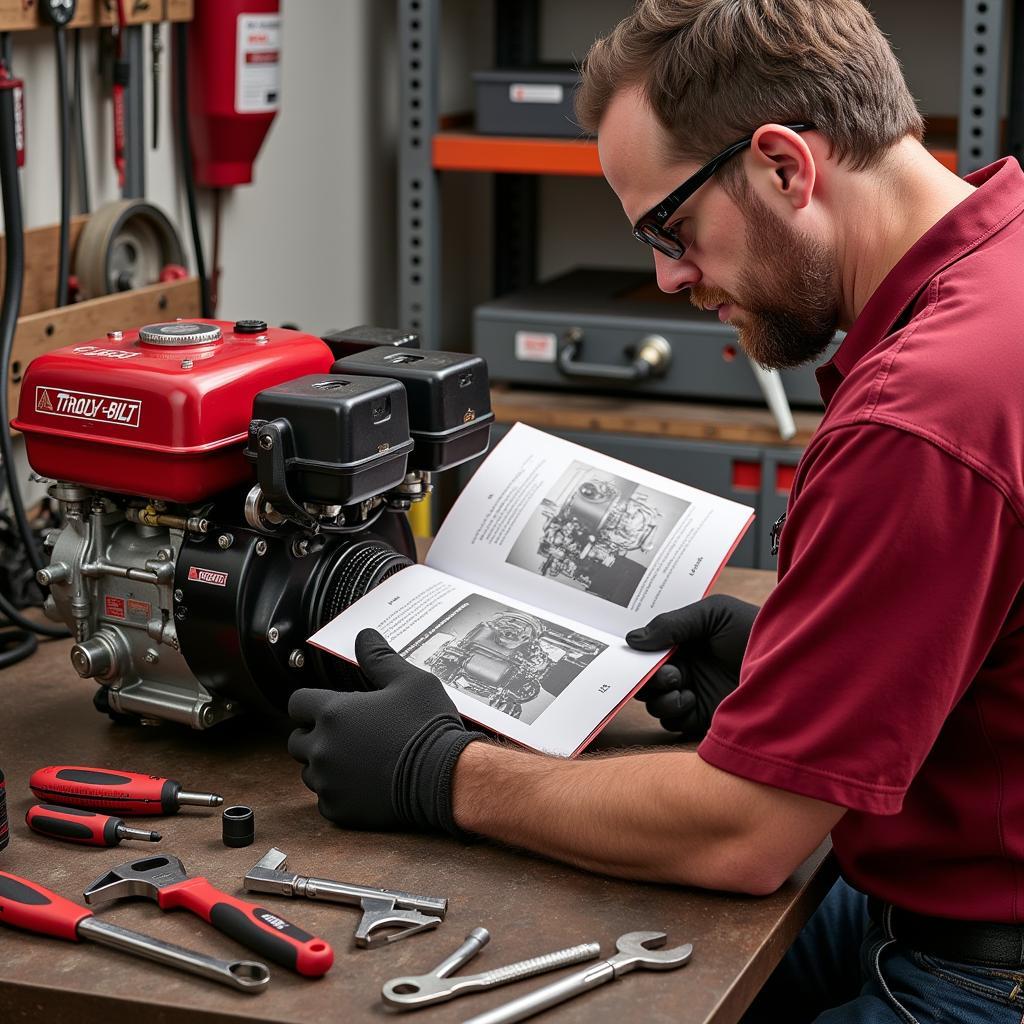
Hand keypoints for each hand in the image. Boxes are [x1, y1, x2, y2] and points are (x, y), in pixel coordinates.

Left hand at [287, 628, 483, 833]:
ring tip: (359, 759)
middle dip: (315, 736)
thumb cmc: (428, 728)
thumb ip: (379, 658)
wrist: (445, 778)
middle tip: (347, 735)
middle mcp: (323, 747)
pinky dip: (340, 793)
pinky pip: (326, 800)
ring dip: (326, 765)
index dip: (311, 704)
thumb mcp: (410, 681)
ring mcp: (328, 781)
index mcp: (334, 712)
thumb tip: (364, 636)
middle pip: (297, 740)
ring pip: (310, 771)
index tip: (328, 708)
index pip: (297, 703)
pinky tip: (365, 783)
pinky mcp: (338, 808)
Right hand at [625, 595, 757, 739]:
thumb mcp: (713, 614)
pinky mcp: (702, 716)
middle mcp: (686, 667)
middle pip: (647, 678)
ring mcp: (693, 692)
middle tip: (665, 671)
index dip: (638, 652)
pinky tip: (691, 698)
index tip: (634, 653)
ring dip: (659, 696)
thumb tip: (632, 639)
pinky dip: (673, 711)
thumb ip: (672, 623)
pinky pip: (672, 720)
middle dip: (646, 677)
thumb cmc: (755, 631)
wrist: (791, 663)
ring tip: (679, 683)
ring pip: (655, 702)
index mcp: (685, 641)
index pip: (650, 649)